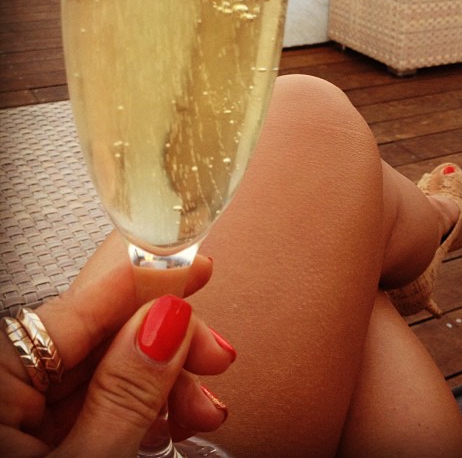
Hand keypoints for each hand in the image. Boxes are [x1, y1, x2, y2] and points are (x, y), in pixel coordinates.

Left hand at [0, 231, 235, 456]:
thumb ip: (125, 394)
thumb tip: (170, 322)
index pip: (85, 301)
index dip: (149, 275)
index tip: (196, 259)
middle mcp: (7, 381)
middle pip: (103, 331)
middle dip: (169, 342)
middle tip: (213, 356)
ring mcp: (23, 408)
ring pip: (108, 365)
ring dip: (164, 381)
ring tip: (199, 410)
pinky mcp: (37, 430)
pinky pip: (98, 397)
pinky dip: (139, 404)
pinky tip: (168, 419)